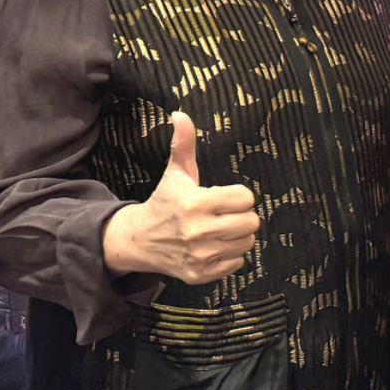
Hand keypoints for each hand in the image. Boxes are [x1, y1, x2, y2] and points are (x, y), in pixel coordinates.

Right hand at [101, 112, 260, 284]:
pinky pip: (237, 264)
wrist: (138, 241)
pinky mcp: (200, 275)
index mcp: (194, 204)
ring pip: (247, 243)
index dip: (238, 196)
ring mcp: (200, 256)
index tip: (224, 196)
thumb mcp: (176, 173)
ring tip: (220, 229)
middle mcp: (198, 232)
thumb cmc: (165, 202)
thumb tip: (181, 114)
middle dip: (241, 216)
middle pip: (251, 222)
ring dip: (238, 235)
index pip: (245, 198)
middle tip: (225, 214)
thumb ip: (184, 144)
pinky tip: (214, 246)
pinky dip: (230, 255)